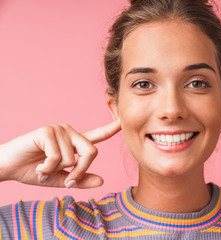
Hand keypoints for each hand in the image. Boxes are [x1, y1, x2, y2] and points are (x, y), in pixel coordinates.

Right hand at [0, 119, 120, 187]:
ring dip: (57, 170)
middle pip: (92, 152)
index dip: (111, 129)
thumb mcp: (61, 180)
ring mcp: (58, 130)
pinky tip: (38, 165)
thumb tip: (102, 180)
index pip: (97, 135)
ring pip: (73, 157)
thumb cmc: (34, 171)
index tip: (123, 122)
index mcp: (75, 142)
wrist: (8, 168)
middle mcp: (69, 132)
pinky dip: (47, 168)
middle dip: (80, 170)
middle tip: (66, 178)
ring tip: (44, 167)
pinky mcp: (47, 131)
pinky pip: (58, 157)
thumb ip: (81, 180)